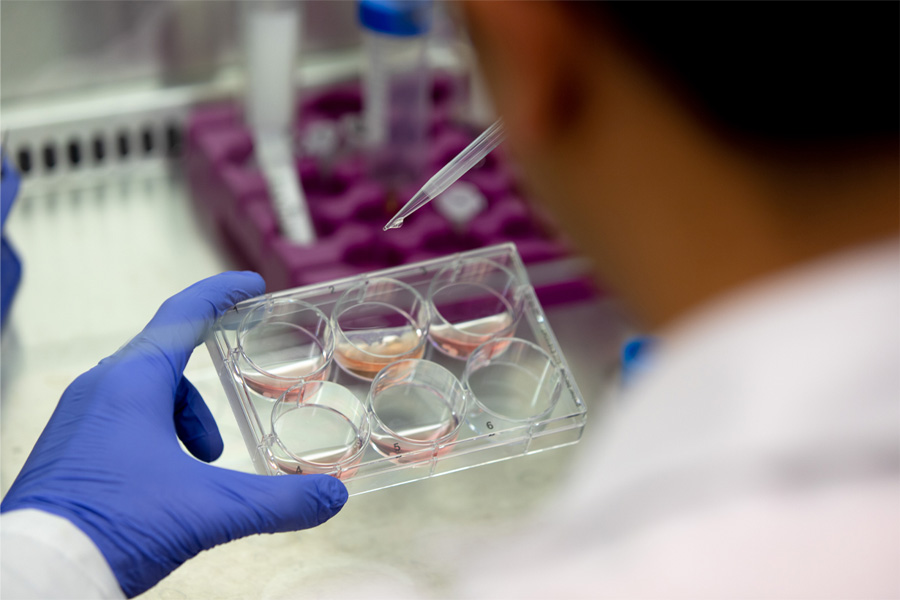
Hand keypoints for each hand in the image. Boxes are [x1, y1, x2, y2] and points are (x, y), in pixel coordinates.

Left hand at [0, 272, 347, 596]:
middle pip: (165, 357)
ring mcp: (78, 419)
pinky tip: (170, 477)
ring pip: (143, 392)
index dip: (221, 294)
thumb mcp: (211, 509)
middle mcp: (100, 390)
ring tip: (207, 459)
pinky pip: (120, 418)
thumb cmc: (115, 525)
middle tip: (240, 393)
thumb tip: (332, 498)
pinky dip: (157, 433)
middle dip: (209, 381)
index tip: (251, 287)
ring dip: (185, 416)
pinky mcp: (69, 449)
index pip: (182, 314)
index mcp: (132, 382)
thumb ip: (279, 502)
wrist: (40, 573)